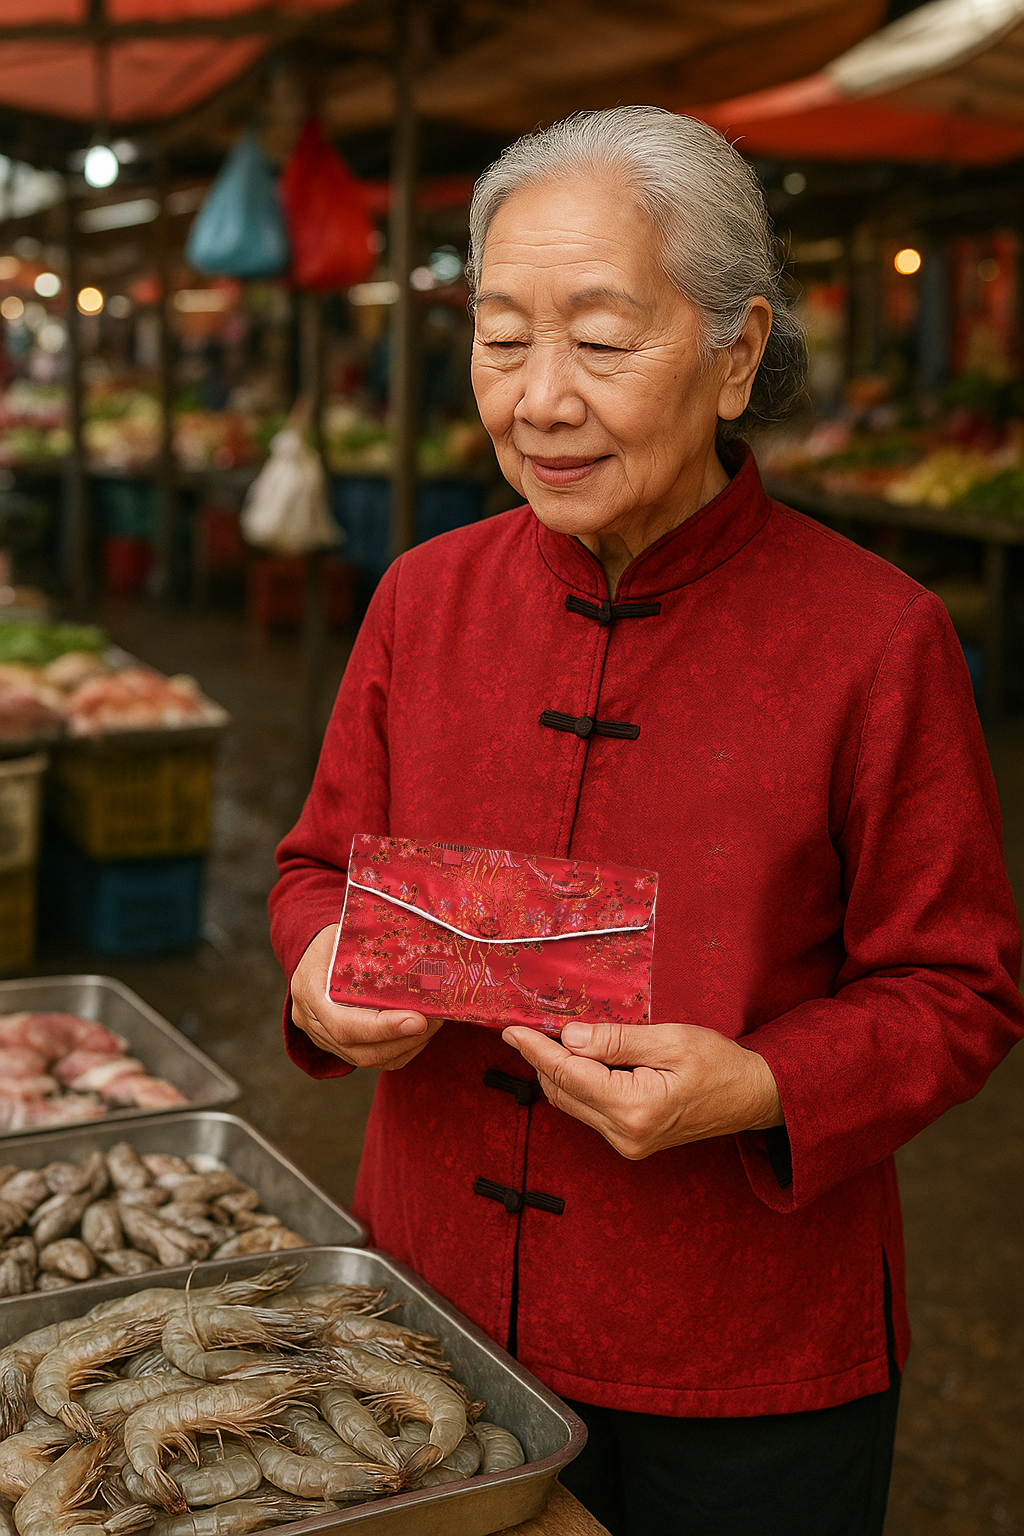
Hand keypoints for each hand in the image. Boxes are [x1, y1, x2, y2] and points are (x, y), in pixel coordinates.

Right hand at [290, 925, 442, 1070]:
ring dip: (406, 1046)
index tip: (418, 1020)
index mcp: (309, 991)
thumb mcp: (344, 935)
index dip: (383, 1028)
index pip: (345, 1024)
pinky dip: (399, 1049)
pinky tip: (420, 1031)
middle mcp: (312, 1022)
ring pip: (368, 1059)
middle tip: (435, 1019)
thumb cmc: (331, 941)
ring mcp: (322, 1038)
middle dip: (403, 1040)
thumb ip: (370, 947)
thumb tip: (417, 944)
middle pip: (359, 1050)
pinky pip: (372, 1058)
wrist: (311, 957)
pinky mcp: (337, 1046)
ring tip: (433, 1023)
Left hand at [501, 1020, 781, 1159]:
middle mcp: (624, 1134)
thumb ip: (616, 1041)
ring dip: (558, 1072)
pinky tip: (580, 1060)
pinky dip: (578, 1084)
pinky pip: (589, 1110)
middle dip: (542, 1059)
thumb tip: (570, 1037)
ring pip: (572, 1103)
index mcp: (633, 1107)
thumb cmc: (720, 1064)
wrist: (753, 1098)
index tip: (511, 1030)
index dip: (536, 1050)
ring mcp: (626, 1143)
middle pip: (563, 1091)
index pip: (567, 1074)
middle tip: (526, 1028)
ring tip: (551, 1038)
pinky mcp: (631, 1141)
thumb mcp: (670, 1040)